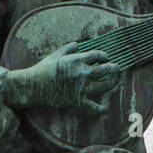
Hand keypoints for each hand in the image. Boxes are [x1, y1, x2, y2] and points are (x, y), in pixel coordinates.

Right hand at [3, 42, 123, 116]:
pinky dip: (101, 109)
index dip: (104, 56)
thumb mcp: (55, 55)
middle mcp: (82, 73)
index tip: (106, 57)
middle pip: (106, 69)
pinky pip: (94, 107)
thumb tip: (77, 43)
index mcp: (77, 60)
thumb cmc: (43, 69)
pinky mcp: (78, 101)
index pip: (97, 55)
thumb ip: (67, 48)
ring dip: (111, 83)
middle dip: (114, 68)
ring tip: (113, 82)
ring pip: (104, 86)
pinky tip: (105, 108)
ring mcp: (81, 88)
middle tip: (118, 69)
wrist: (34, 86)